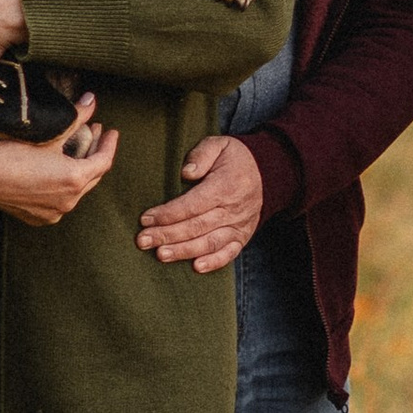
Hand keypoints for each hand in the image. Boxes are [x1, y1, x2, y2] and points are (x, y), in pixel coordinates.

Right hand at [0, 116, 117, 226]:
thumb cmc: (9, 151)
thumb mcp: (48, 133)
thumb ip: (75, 119)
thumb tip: (91, 101)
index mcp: (73, 180)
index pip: (104, 161)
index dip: (109, 144)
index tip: (111, 132)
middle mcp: (67, 202)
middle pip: (92, 176)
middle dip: (95, 154)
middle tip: (95, 134)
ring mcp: (52, 213)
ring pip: (76, 190)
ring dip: (80, 170)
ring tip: (77, 149)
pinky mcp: (37, 218)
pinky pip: (59, 201)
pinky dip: (63, 185)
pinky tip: (58, 170)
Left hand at [135, 133, 265, 273]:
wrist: (268, 172)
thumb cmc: (235, 158)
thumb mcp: (220, 144)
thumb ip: (202, 154)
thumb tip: (187, 173)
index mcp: (225, 185)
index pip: (193, 204)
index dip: (168, 213)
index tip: (146, 218)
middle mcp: (233, 208)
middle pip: (196, 226)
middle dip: (167, 235)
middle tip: (143, 240)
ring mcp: (239, 225)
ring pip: (209, 242)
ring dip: (184, 251)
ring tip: (161, 255)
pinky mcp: (242, 236)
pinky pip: (230, 252)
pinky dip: (215, 262)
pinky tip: (197, 267)